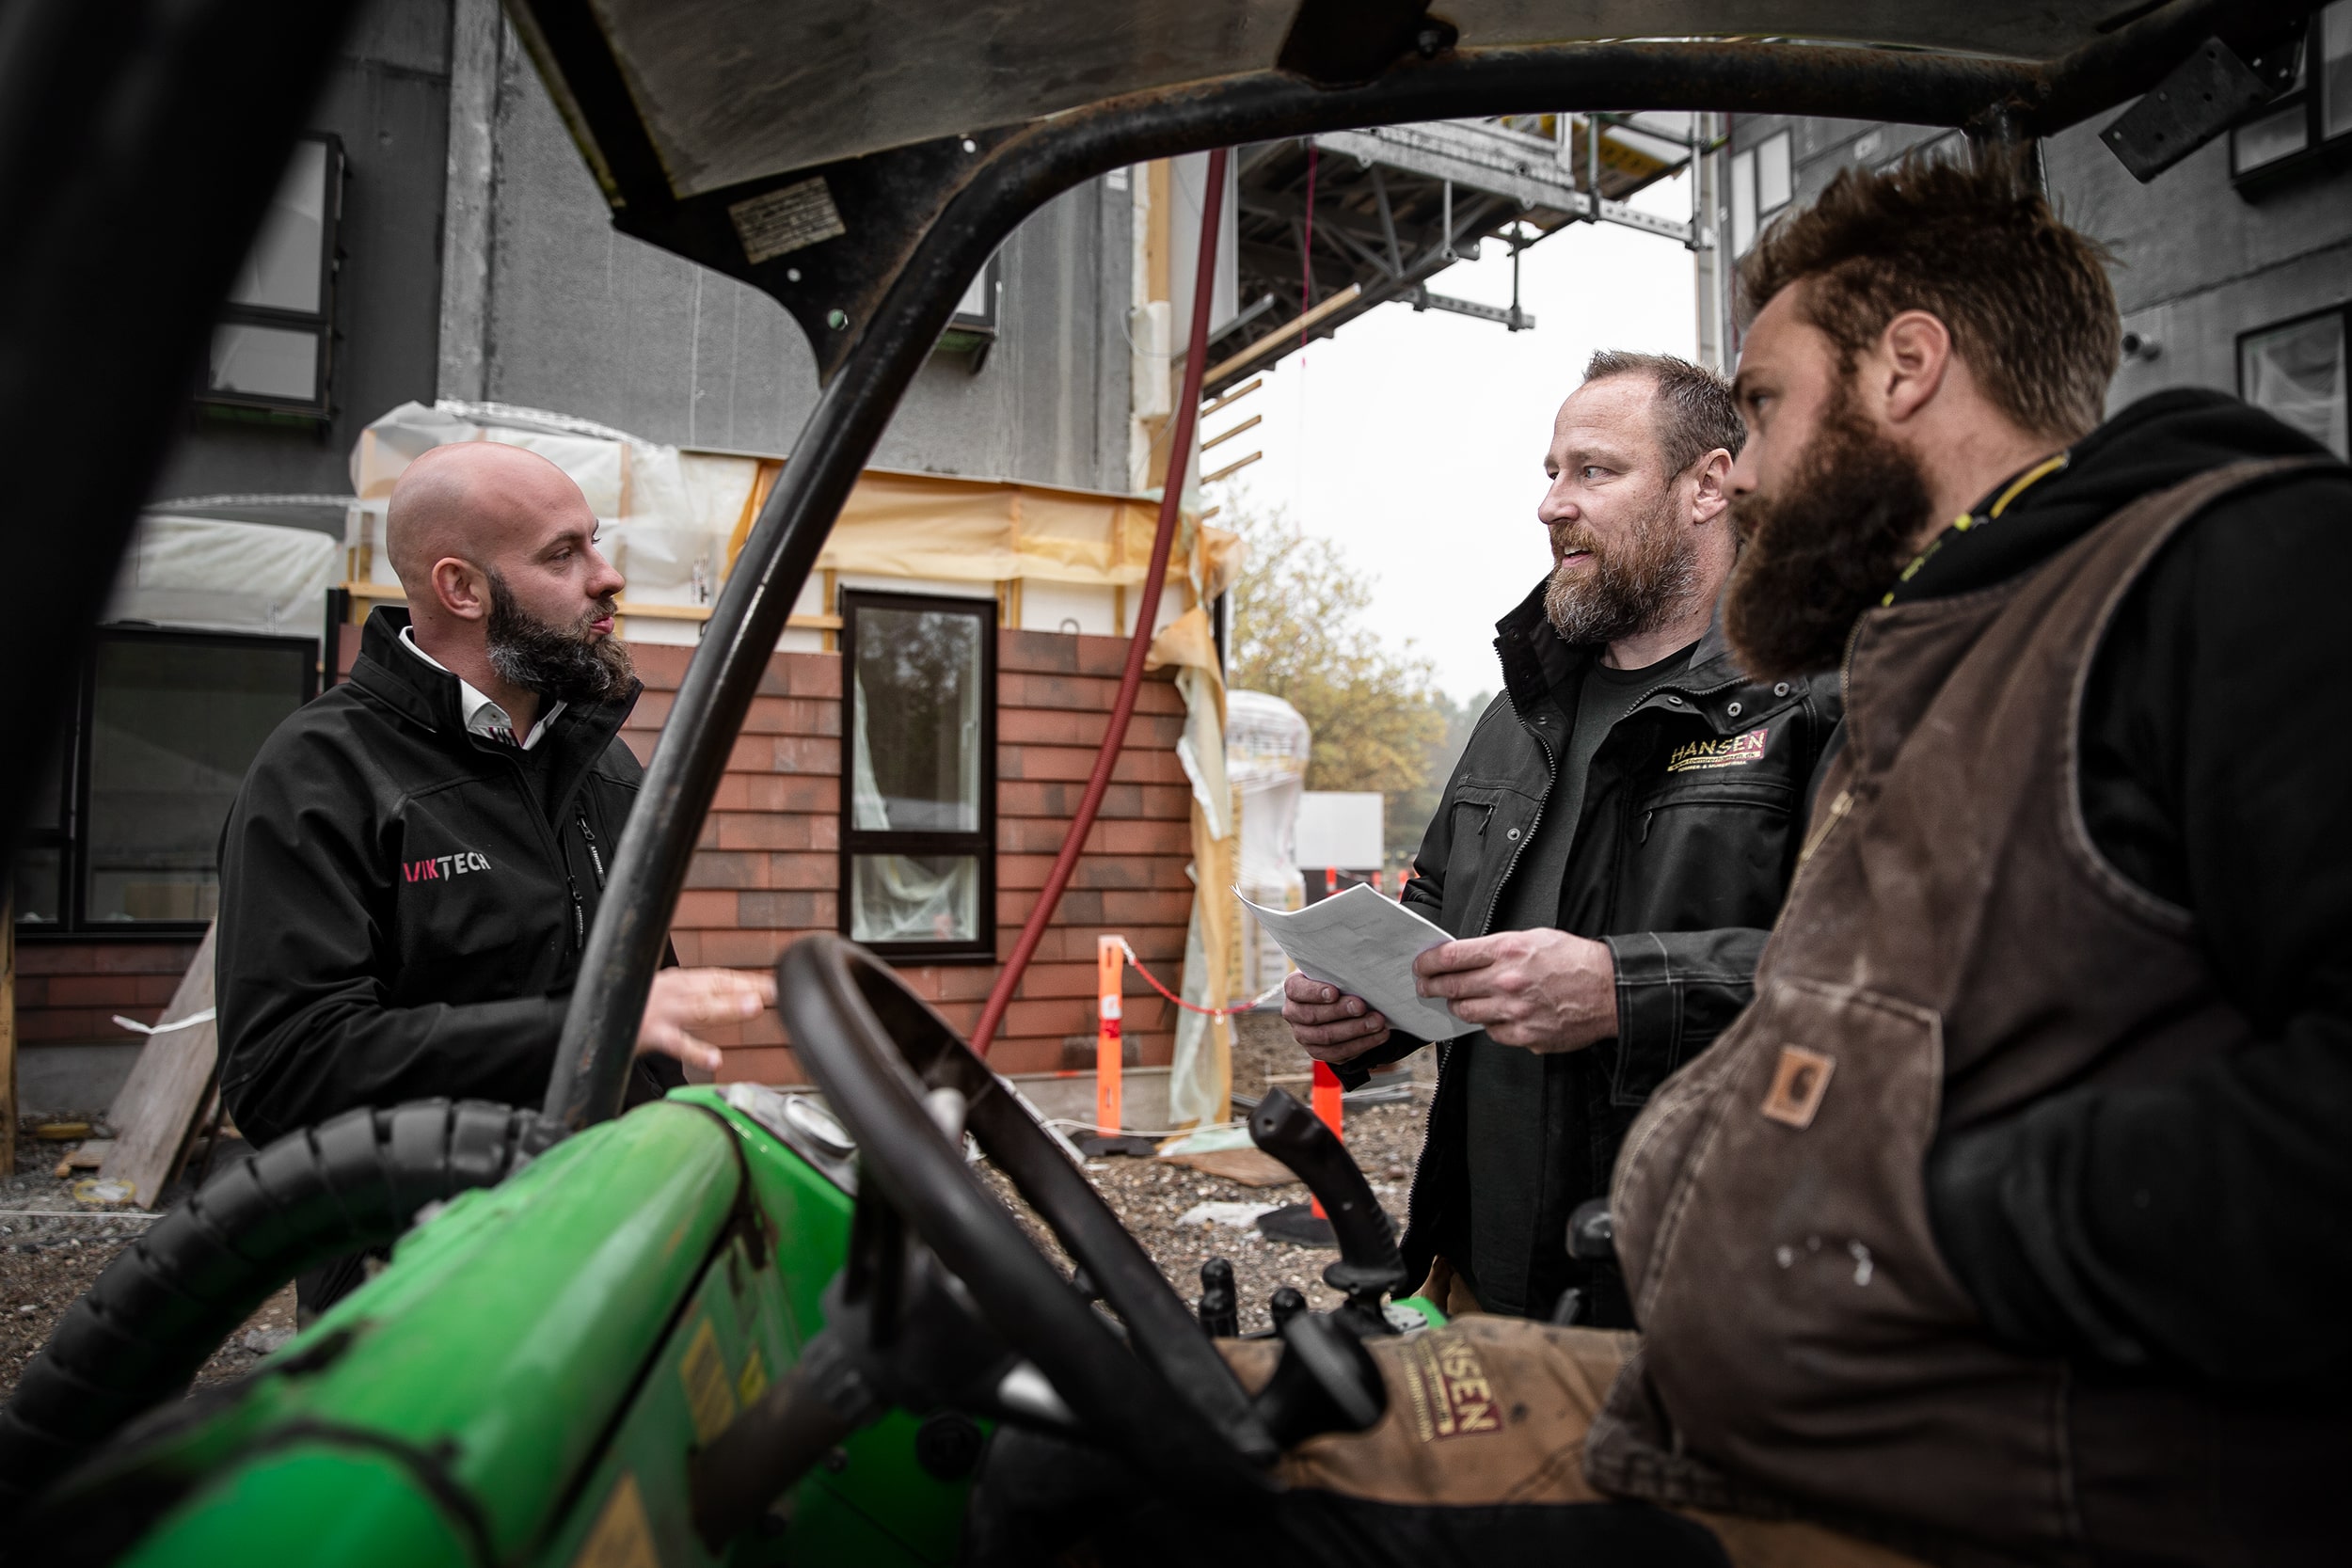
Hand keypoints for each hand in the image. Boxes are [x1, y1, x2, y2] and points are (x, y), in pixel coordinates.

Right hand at [635, 967, 775, 1073]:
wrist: (591, 1018)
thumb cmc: (632, 1009)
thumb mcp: (664, 998)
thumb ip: (694, 999)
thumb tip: (730, 1001)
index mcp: (678, 981)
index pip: (719, 977)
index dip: (748, 980)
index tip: (776, 984)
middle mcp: (673, 991)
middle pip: (715, 987)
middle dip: (747, 988)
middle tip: (776, 991)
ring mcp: (661, 1012)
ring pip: (701, 1008)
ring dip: (728, 1007)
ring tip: (755, 1007)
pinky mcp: (648, 1033)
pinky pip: (676, 1043)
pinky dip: (695, 1051)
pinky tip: (715, 1059)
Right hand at [1282, 970, 1391, 1062]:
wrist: (1345, 1003)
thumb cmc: (1341, 981)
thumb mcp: (1337, 969)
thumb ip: (1342, 967)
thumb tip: (1364, 960)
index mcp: (1294, 989)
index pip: (1296, 990)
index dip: (1314, 992)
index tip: (1335, 992)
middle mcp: (1293, 1013)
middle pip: (1312, 1016)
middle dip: (1340, 1012)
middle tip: (1363, 1007)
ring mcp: (1304, 1035)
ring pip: (1326, 1038)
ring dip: (1355, 1030)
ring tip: (1378, 1023)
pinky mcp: (1319, 1052)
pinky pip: (1339, 1054)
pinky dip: (1362, 1045)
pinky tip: (1379, 1036)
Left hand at [1413, 929, 1616, 1051]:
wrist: (1609, 990)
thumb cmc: (1574, 960)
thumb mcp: (1534, 938)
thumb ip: (1497, 948)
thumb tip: (1465, 957)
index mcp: (1507, 950)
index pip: (1451, 957)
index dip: (1428, 963)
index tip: (1420, 966)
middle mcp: (1507, 981)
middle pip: (1451, 986)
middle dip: (1431, 986)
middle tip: (1425, 986)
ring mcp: (1515, 1012)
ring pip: (1466, 1012)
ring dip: (1459, 1005)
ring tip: (1460, 999)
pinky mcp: (1525, 1036)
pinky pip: (1492, 1032)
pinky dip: (1491, 1024)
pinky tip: (1499, 1015)